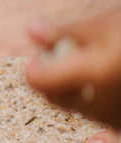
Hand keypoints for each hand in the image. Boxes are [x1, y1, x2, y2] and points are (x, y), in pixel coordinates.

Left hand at [26, 12, 120, 128]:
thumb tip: (31, 31)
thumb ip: (65, 32)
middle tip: (57, 58)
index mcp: (96, 72)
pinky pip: (100, 113)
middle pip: (57, 98)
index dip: (34, 69)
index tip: (36, 57)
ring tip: (88, 63)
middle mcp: (106, 102)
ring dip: (72, 88)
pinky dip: (94, 96)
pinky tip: (105, 78)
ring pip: (78, 107)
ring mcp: (118, 118)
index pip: (41, 82)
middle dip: (50, 80)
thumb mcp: (106, 24)